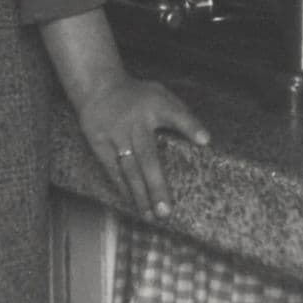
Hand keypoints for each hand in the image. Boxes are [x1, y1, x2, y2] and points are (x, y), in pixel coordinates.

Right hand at [74, 76, 209, 218]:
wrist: (97, 86)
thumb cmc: (137, 96)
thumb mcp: (161, 95)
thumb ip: (181, 115)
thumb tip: (205, 141)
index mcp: (154, 105)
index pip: (176, 115)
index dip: (190, 127)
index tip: (204, 141)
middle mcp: (134, 122)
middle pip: (148, 156)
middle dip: (157, 185)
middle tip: (166, 211)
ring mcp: (115, 133)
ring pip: (129, 168)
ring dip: (139, 194)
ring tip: (151, 216)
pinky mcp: (99, 142)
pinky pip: (112, 169)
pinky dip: (122, 186)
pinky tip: (132, 202)